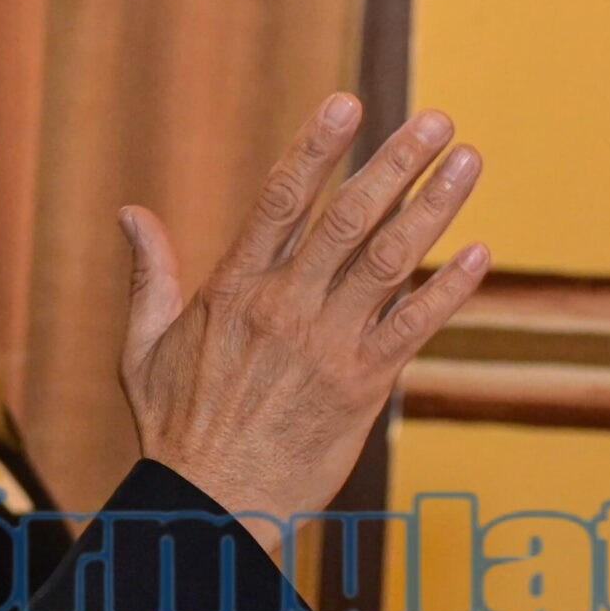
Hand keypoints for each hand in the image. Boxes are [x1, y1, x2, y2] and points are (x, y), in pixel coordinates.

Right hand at [120, 94, 486, 530]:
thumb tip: (129, 213)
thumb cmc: (176, 430)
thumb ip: (148, 275)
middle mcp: (285, 309)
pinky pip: (414, 328)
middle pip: (349, 219)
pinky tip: (479, 253)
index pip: (281, 202)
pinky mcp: (362, 387)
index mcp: (234, 290)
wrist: (211, 508)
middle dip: (396, 163)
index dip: (317, 148)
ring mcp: (327, 347)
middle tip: (438, 120)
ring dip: (435, 208)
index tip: (348, 102)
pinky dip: (450, 290)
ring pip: (389, 262)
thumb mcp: (143, 347)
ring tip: (470, 160)